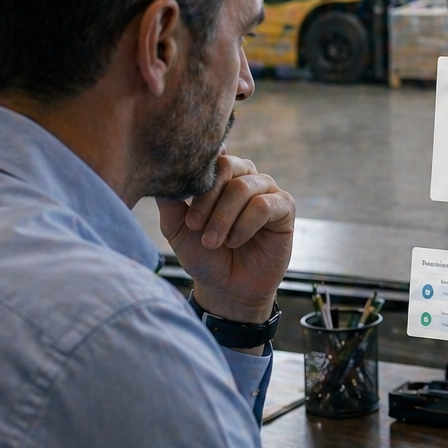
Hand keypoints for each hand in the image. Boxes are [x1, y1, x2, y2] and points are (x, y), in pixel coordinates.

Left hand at [158, 153, 294, 323]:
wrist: (227, 288)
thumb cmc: (203, 255)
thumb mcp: (177, 228)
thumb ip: (170, 201)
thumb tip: (162, 173)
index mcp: (220, 176)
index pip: (210, 160)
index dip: (196, 182)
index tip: (186, 217)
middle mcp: (245, 177)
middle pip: (227, 167)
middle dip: (208, 199)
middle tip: (195, 227)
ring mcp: (267, 191)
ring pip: (244, 187)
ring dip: (224, 217)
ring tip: (213, 242)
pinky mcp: (285, 208)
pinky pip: (265, 205)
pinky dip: (245, 224)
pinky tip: (235, 241)